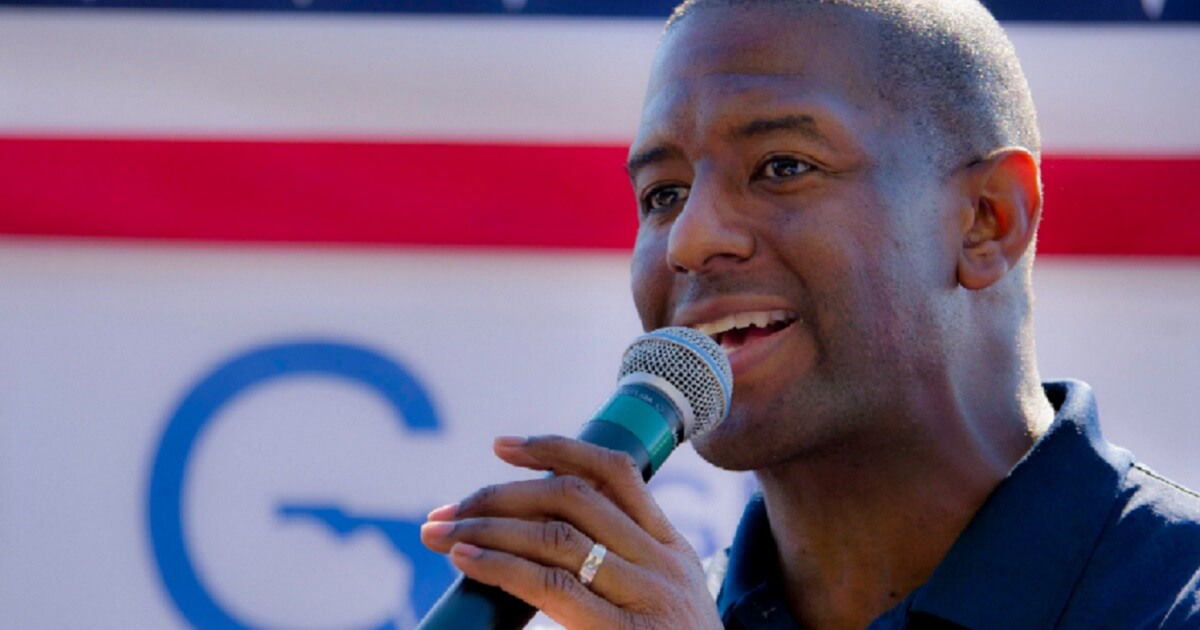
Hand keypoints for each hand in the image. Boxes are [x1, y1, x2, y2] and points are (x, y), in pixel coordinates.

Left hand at [420, 435, 721, 629]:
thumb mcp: (666, 601)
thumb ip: (623, 565)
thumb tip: (541, 537)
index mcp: (671, 548)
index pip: (615, 472)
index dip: (555, 448)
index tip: (502, 446)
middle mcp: (662, 562)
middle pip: (573, 496)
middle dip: (501, 493)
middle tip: (448, 508)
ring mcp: (647, 597)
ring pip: (555, 535)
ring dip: (487, 526)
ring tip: (441, 531)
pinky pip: (551, 586)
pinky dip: (501, 565)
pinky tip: (468, 558)